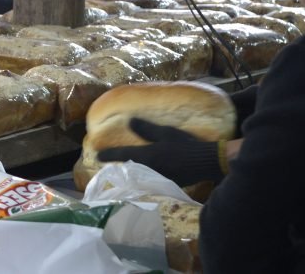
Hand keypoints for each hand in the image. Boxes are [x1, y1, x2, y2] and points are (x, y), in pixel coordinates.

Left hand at [96, 118, 225, 186]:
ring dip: (129, 171)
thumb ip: (147, 129)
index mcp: (148, 156)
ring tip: (122, 167)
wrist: (207, 162)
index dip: (109, 155)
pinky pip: (149, 180)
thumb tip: (129, 121)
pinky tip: (143, 173)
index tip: (96, 155)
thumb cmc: (187, 144)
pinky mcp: (167, 183)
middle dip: (118, 165)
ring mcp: (158, 179)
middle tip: (107, 162)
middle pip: (128, 169)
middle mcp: (150, 170)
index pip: (123, 155)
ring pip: (137, 176)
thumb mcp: (166, 133)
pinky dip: (142, 176)